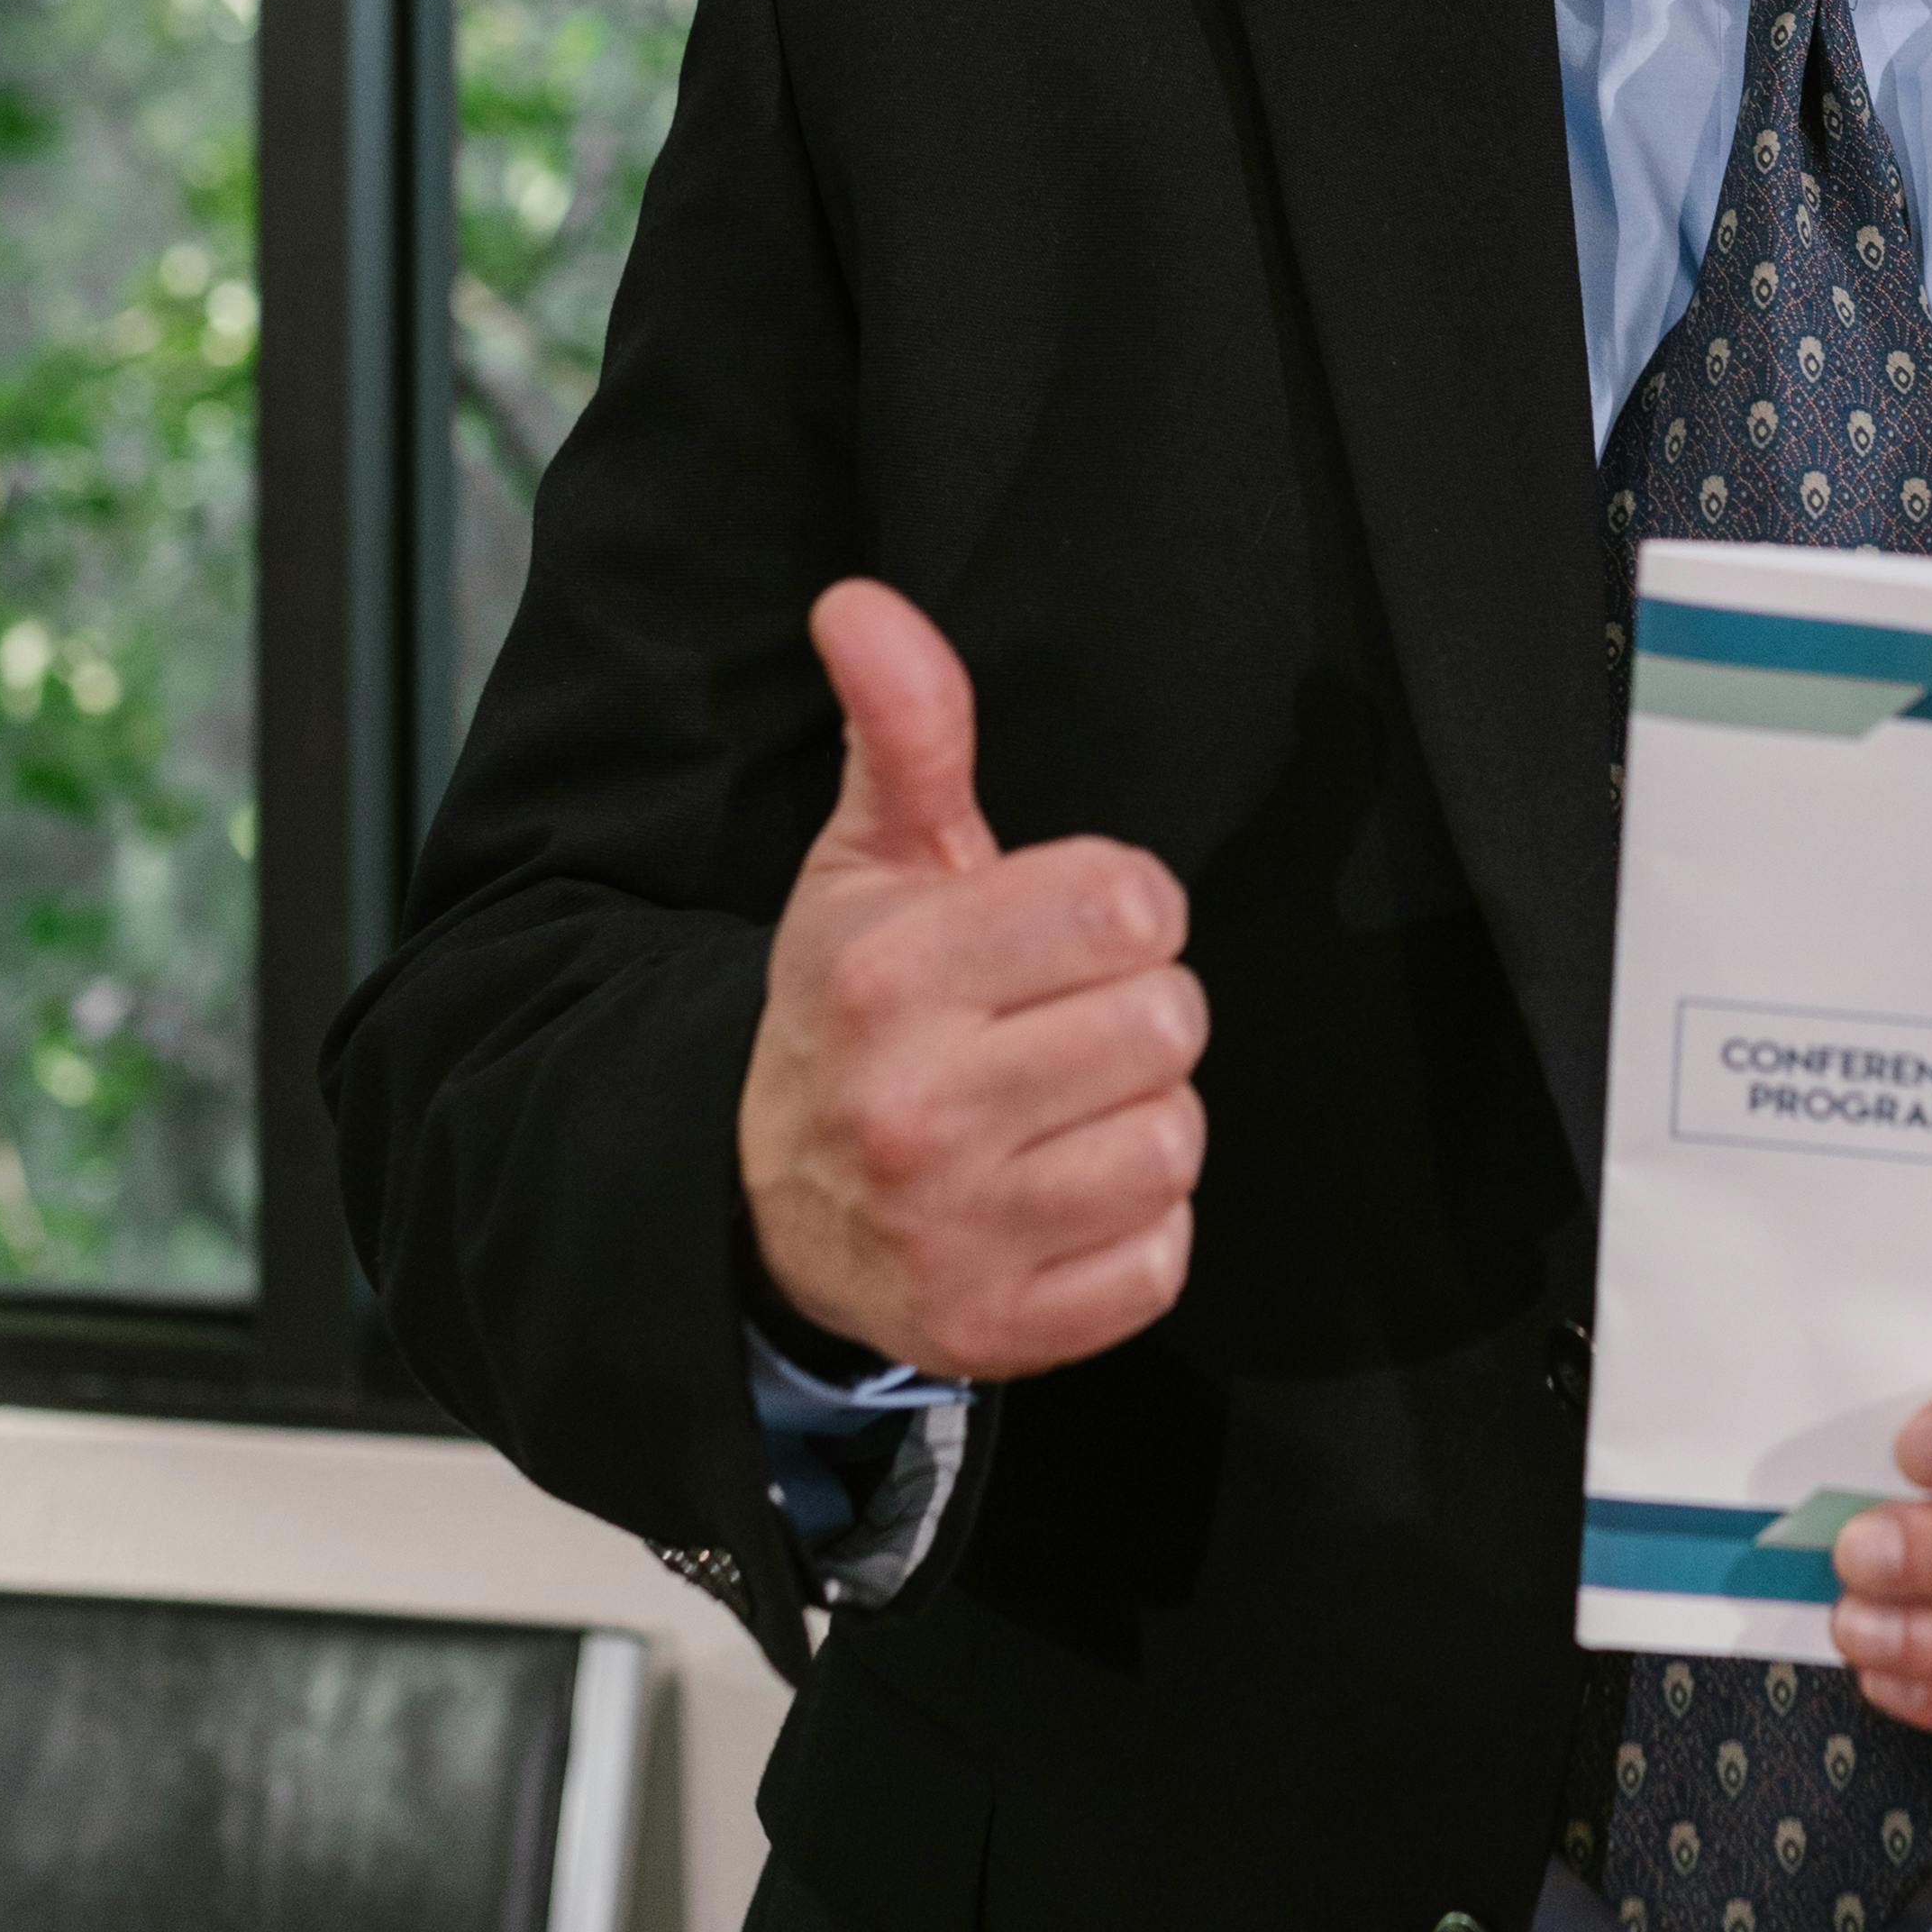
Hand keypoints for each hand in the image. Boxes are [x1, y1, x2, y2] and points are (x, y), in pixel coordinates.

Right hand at [734, 580, 1207, 1378]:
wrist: (758, 1207)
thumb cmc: (850, 1011)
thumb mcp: (866, 864)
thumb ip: (902, 729)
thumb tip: (860, 602)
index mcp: (890, 976)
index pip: (1127, 905)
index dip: (1124, 907)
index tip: (1073, 928)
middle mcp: (916, 1108)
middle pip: (1168, 1023)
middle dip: (1136, 1011)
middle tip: (1064, 1024)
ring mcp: (957, 1231)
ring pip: (1173, 1142)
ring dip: (1140, 1122)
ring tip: (1060, 1110)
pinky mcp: (998, 1329)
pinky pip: (1160, 1260)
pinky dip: (1133, 1232)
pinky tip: (1061, 1195)